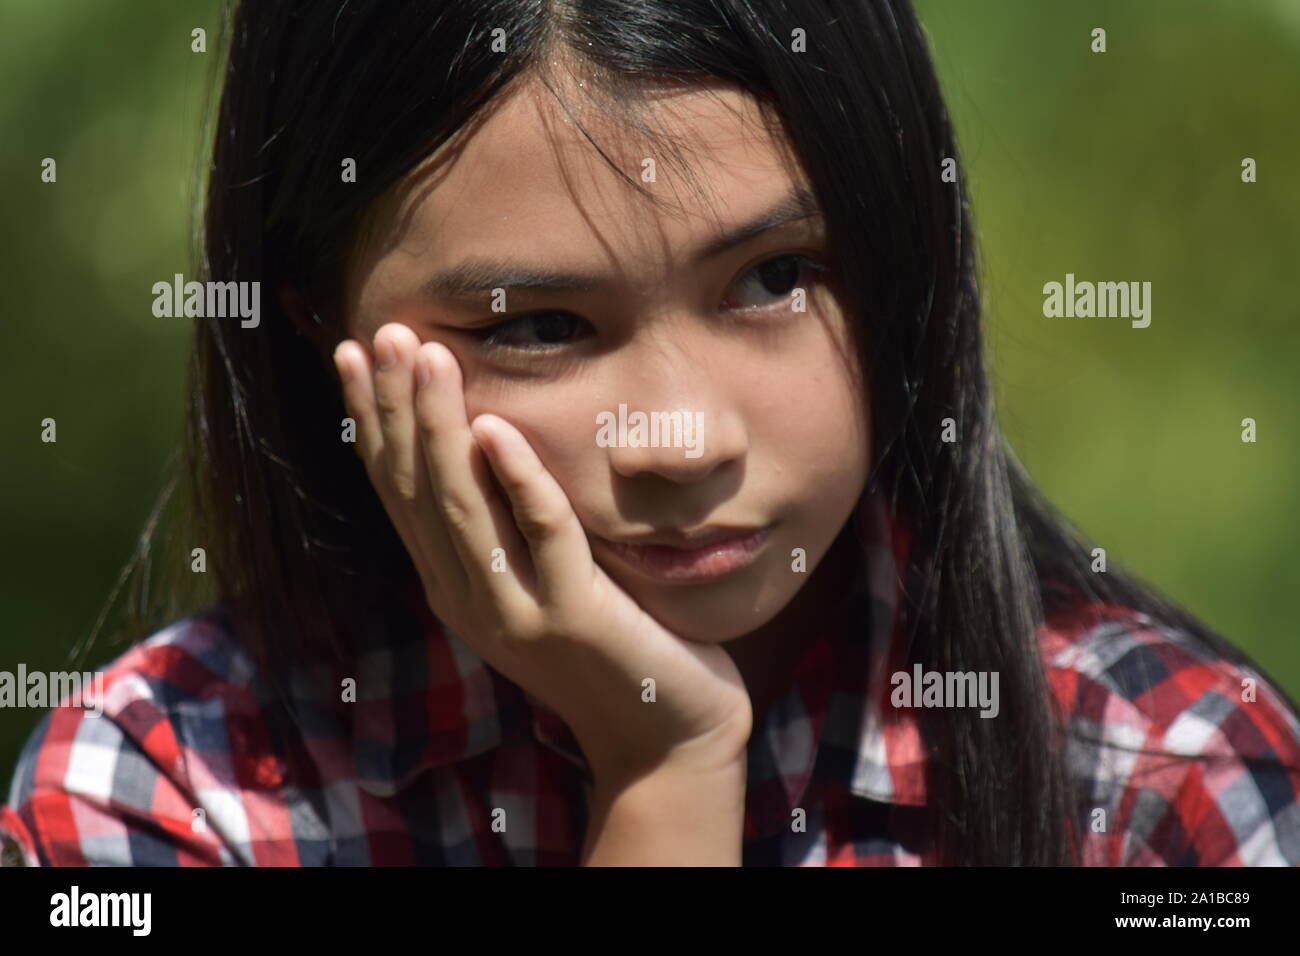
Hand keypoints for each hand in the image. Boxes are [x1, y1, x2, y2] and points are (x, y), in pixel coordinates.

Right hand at [333, 322, 752, 785]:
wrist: (663, 738)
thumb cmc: (611, 648)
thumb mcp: (541, 585)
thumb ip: (507, 531)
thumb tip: (485, 446)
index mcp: (456, 586)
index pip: (401, 491)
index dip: (374, 422)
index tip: (354, 354)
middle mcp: (471, 599)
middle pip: (419, 490)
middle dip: (397, 406)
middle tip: (382, 332)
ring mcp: (518, 611)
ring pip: (465, 507)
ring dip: (442, 428)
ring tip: (429, 356)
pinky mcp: (574, 617)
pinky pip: (544, 536)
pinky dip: (519, 481)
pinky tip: (498, 429)